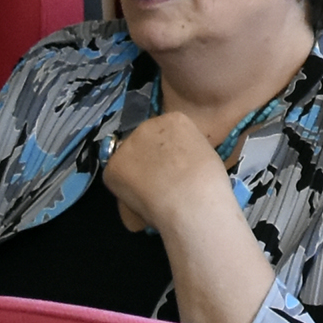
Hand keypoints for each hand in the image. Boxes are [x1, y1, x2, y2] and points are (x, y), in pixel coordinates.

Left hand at [98, 110, 232, 236]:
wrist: (192, 203)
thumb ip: (185, 150)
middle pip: (144, 142)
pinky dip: (124, 191)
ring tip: (151, 195)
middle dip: (149, 160)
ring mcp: (127, 144)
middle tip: (161, 182)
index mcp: (175, 119)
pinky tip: (140, 201)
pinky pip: (116, 179)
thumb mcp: (204, 154)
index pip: (166, 133)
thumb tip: (176, 161)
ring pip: (128, 160)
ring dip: (135, 174)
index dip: (170, 153)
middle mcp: (148, 125)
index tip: (177, 168)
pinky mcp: (113, 166)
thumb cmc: (209, 184)